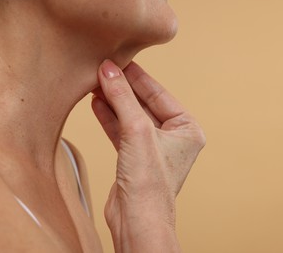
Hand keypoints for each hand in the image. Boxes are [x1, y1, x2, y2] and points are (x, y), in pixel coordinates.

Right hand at [91, 60, 205, 252]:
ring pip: (130, 117)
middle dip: (123, 88)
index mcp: (187, 129)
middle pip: (143, 104)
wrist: (136, 220)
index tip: (119, 61)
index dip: (137, 77)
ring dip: (113, 101)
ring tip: (95, 83)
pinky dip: (109, 117)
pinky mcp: (135, 157)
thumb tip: (109, 70)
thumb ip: (123, 98)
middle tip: (104, 70)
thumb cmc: (149, 183)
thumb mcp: (137, 131)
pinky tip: (97, 103)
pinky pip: (122, 130)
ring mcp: (153, 148)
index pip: (159, 94)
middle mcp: (173, 138)